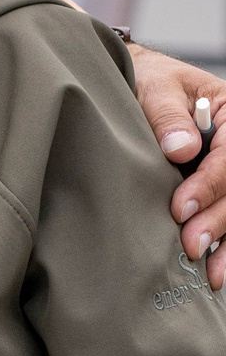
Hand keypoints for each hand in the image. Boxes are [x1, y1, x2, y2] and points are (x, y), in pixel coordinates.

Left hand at [135, 43, 225, 287]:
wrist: (138, 82)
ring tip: (212, 275)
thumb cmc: (147, 80)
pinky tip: (218, 270)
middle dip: (219, 220)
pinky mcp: (220, 188)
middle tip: (191, 247)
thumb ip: (167, 116)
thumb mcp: (155, 86)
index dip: (208, 185)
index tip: (180, 209)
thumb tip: (180, 149)